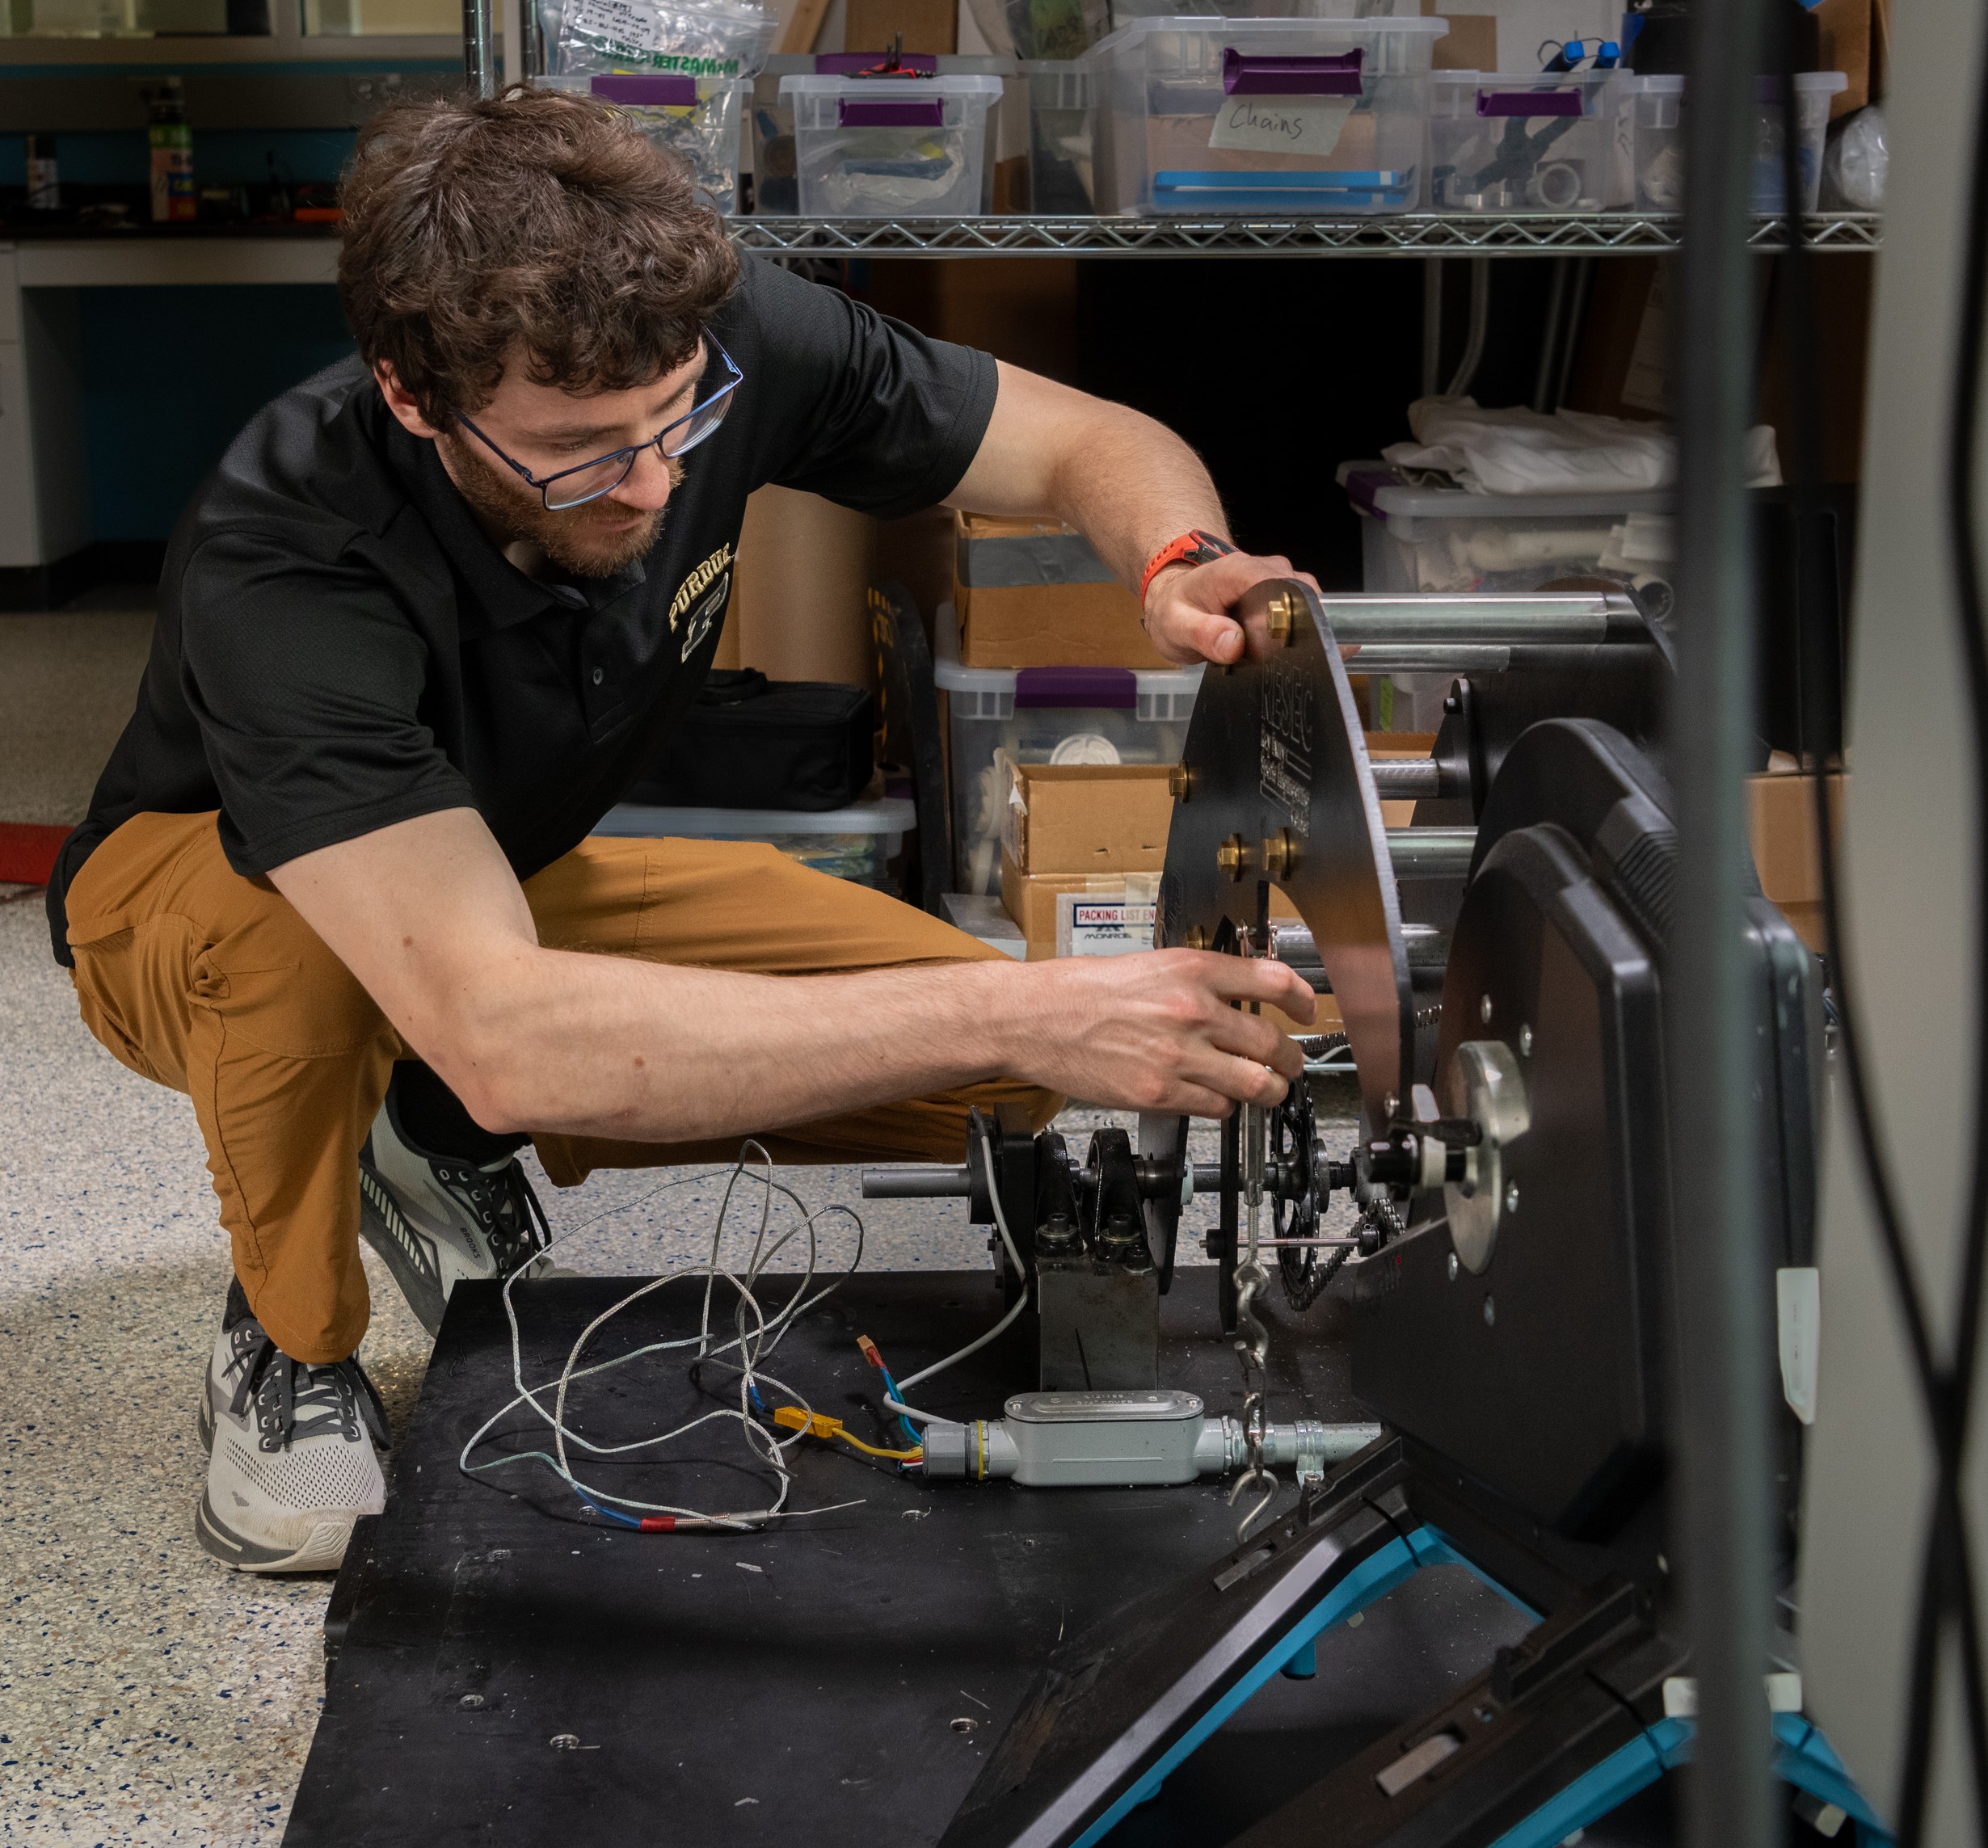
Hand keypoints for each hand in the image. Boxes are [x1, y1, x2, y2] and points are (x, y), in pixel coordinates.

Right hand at [999, 949, 1317, 1117]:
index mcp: (1191, 969)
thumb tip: (1241, 996)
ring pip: (1256, 1084)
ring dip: (1269, 1090)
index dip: (1304, 1001)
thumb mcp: (1149, 964)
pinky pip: (1217, 1108)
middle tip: (1289, 1064)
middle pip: (1273, 1043)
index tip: (1308, 1011)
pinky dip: (1224, 1107)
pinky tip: (1216, 1098)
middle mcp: (1191, 1010)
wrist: (1032, 1018)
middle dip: (1291, 1060)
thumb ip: (1198, 980)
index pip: (1275, 981)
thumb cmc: (1080, 990)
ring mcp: (1177, 1056)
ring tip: (1266, 1089)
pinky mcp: (1158, 1093)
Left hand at [1142, 551, 1322, 666]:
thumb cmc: (1175, 611)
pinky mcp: (1284, 590)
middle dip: (1300, 629)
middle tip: (1285, 661)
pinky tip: (1290, 650)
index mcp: (1238, 571)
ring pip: (1309, 603)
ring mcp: (1278, 577)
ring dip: (1303, 631)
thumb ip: (1203, 635)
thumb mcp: (1176, 627)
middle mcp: (1264, 568)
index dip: (1290, 616)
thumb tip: (1234, 644)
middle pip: (1302, 595)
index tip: (1288, 645)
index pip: (1279, 585)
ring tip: (1287, 658)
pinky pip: (1305, 608)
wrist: (1176, 602)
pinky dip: (1302, 629)